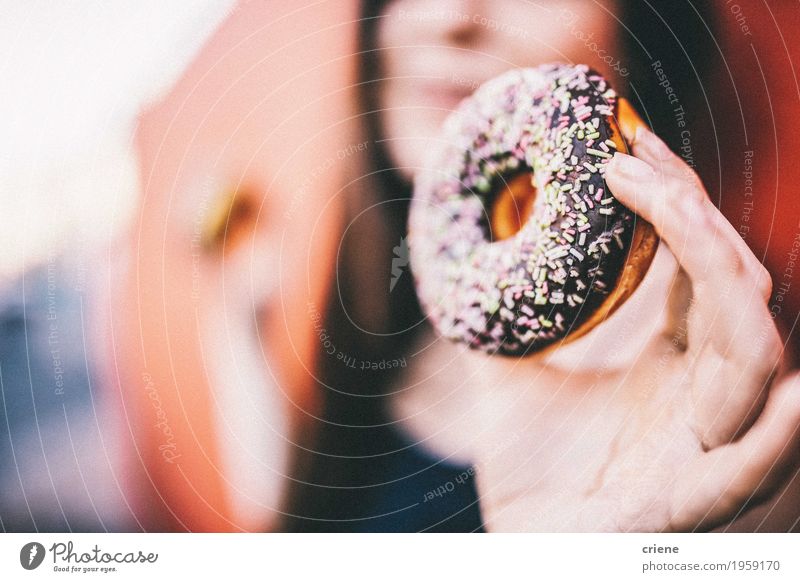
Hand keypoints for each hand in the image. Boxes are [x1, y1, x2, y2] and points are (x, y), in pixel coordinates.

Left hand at [463, 122, 799, 531]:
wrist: (525, 556)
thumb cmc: (534, 476)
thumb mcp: (509, 381)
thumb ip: (500, 322)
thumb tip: (464, 258)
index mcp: (676, 366)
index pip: (700, 268)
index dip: (676, 203)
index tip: (624, 143)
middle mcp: (702, 396)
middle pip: (733, 292)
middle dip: (692, 218)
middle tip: (631, 161)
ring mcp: (701, 448)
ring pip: (753, 360)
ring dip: (729, 281)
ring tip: (677, 205)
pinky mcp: (682, 509)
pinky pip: (742, 474)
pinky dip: (771, 442)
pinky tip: (792, 399)